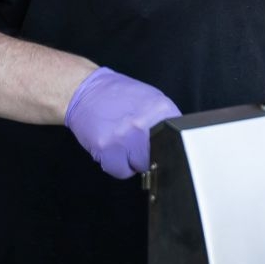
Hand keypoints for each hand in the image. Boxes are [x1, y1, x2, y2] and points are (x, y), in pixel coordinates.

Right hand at [64, 67, 181, 178]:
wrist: (86, 91)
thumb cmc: (119, 96)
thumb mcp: (152, 100)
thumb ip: (166, 121)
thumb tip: (178, 145)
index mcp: (160, 110)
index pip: (178, 142)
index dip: (169, 147)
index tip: (162, 146)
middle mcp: (143, 124)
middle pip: (159, 158)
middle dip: (148, 154)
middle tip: (137, 142)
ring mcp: (124, 137)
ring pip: (139, 168)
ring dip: (132, 161)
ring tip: (123, 144)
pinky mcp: (106, 148)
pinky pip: (120, 172)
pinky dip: (117, 166)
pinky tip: (112, 150)